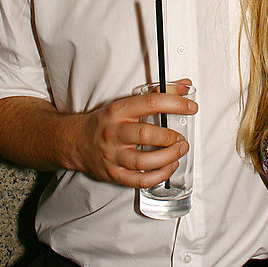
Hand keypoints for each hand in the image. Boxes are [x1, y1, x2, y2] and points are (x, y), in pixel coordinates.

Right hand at [75, 82, 196, 187]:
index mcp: (119, 110)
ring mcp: (113, 154)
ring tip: (179, 152)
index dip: (175, 104)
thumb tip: (184, 86)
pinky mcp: (113, 173)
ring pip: (143, 161)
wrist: (77, 141)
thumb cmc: (106, 122)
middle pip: (145, 134)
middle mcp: (115, 132)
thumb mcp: (126, 103)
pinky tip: (168, 168)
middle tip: (181, 138)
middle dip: (169, 137)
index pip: (151, 103)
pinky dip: (158, 176)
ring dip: (167, 158)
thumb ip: (156, 95)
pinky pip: (139, 180)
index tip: (191, 106)